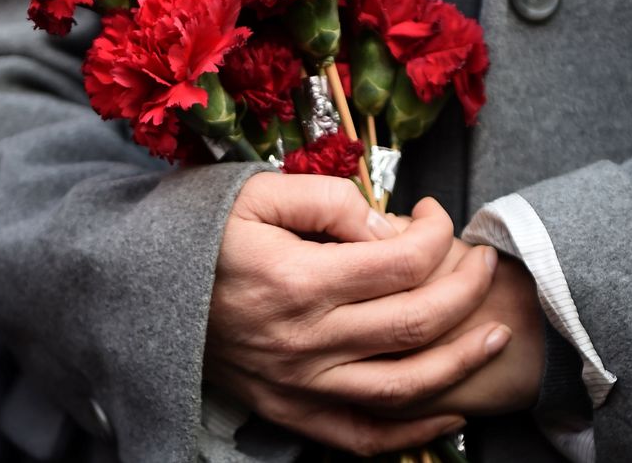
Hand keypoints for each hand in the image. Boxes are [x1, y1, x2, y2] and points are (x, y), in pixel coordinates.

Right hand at [204, 173, 512, 455]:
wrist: (137, 293)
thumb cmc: (200, 236)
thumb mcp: (254, 193)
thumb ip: (327, 201)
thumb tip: (388, 228)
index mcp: (296, 278)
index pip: (401, 262)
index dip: (436, 233)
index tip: (436, 214)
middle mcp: (304, 339)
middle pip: (414, 322)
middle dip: (465, 289)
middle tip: (482, 262)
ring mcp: (297, 384)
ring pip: (401, 386)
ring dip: (459, 361)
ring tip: (494, 334)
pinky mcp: (288, 411)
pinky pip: (362, 437)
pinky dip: (414, 432)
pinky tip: (451, 411)